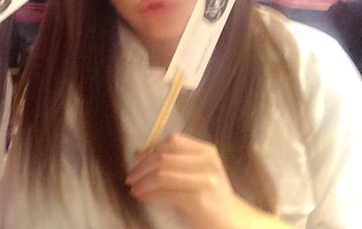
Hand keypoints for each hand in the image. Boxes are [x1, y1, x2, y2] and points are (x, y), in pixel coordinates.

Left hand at [125, 134, 289, 228]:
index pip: (171, 142)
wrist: (233, 223)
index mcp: (207, 151)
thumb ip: (173, 161)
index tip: (137, 160)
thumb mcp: (195, 172)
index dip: (150, 149)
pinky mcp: (199, 199)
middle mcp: (208, 162)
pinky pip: (165, 192)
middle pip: (163, 157)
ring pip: (161, 173)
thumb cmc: (208, 198)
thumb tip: (139, 153)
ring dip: (142, 182)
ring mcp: (205, 180)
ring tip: (134, 189)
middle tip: (130, 178)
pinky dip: (149, 194)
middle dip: (142, 168)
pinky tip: (142, 197)